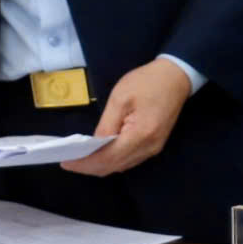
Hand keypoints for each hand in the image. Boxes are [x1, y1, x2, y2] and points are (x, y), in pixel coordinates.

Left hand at [63, 59, 192, 176]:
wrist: (177, 76)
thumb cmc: (148, 82)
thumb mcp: (120, 98)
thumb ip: (106, 124)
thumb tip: (94, 145)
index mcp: (140, 135)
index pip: (107, 158)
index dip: (85, 163)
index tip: (65, 162)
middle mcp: (148, 148)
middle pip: (114, 167)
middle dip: (89, 167)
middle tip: (68, 162)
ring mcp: (154, 148)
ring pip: (121, 166)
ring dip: (100, 165)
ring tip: (80, 159)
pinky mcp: (155, 145)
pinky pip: (129, 159)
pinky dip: (112, 160)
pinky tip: (100, 153)